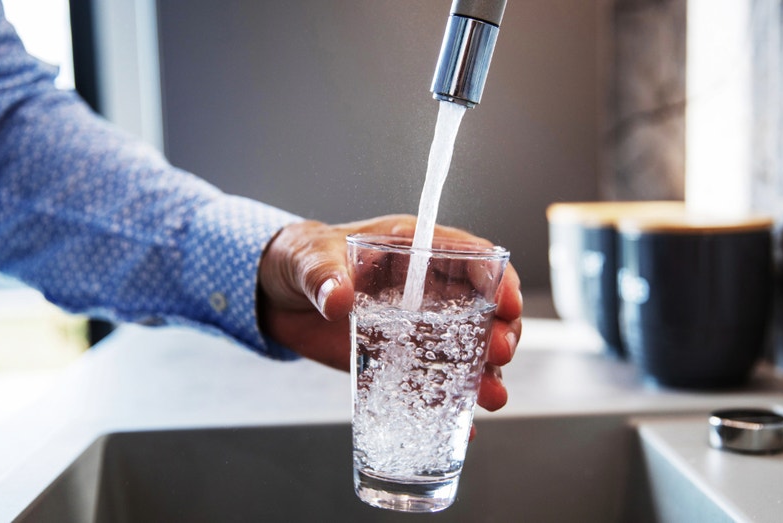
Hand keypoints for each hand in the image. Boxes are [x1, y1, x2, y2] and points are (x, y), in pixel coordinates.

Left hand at [257, 215, 521, 411]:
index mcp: (412, 250)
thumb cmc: (299, 259)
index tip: (507, 303)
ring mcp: (415, 327)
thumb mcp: (308, 259)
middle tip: (500, 353)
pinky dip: (447, 404)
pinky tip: (462, 427)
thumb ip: (322, 276)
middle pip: (480, 308)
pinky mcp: (397, 359)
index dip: (496, 278)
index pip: (469, 257)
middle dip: (499, 331)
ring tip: (491, 396)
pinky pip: (429, 381)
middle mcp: (424, 289)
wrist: (274, 296)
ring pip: (465, 349)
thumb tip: (338, 298)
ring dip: (484, 372)